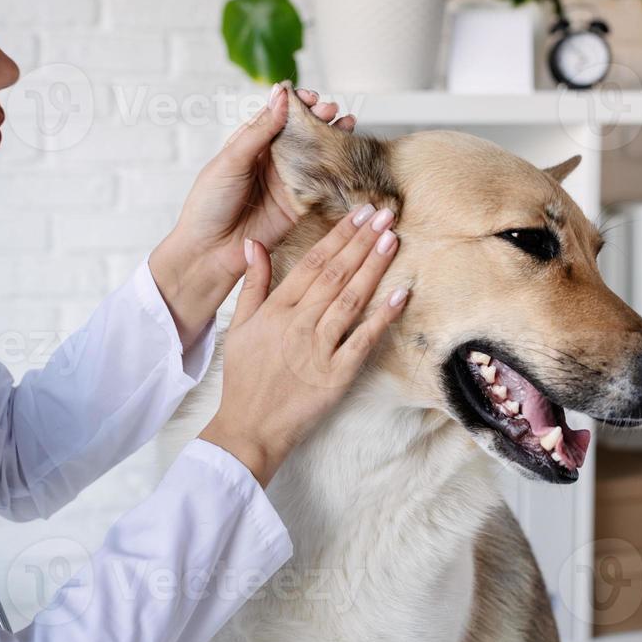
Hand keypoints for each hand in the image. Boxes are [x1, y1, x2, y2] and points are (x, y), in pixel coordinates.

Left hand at [149, 86, 355, 350]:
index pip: (277, 117)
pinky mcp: (298, 206)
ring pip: (314, 156)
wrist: (210, 252)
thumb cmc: (209, 204)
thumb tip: (281, 96)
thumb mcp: (230, 161)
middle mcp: (270, 162)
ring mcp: (286, 183)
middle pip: (301, 134)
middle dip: (319, 119)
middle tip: (332, 110)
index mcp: (250, 145)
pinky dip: (336, 172)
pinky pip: (321, 185)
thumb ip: (259, 132)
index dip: (296, 105)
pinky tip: (347, 158)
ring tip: (347, 123)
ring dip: (331, 139)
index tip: (311, 97)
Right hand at [198, 205, 407, 486]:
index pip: (312, 263)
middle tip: (385, 214)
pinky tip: (401, 293)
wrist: (250, 427)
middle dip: (362, 242)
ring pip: (351, 300)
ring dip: (374, 267)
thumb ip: (252, 284)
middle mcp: (299, 324)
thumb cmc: (244, 378)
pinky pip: (364, 340)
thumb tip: (253, 244)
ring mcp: (319, 349)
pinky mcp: (337, 375)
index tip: (358, 214)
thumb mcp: (240, 326)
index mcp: (276, 310)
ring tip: (392, 240)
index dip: (338, 236)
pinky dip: (383, 317)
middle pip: (336, 274)